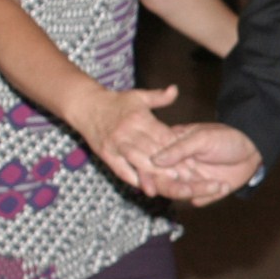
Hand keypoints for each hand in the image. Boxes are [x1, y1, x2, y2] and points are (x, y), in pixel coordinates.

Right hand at [71, 84, 191, 196]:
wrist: (86, 106)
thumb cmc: (116, 102)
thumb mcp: (138, 96)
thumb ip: (159, 97)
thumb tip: (174, 90)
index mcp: (139, 117)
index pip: (162, 135)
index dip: (178, 147)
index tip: (193, 157)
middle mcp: (128, 131)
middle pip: (153, 150)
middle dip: (171, 164)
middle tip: (189, 175)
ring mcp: (116, 145)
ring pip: (139, 161)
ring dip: (156, 173)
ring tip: (172, 183)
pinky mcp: (107, 155)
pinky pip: (122, 170)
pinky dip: (135, 179)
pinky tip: (148, 188)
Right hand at [152, 122, 262, 206]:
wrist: (253, 148)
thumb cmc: (226, 137)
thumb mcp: (201, 138)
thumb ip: (178, 149)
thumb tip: (154, 160)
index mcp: (172, 150)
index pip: (152, 164)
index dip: (147, 176)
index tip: (148, 186)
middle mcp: (177, 167)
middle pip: (164, 183)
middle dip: (174, 188)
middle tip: (188, 189)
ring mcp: (190, 180)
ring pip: (182, 194)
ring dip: (197, 191)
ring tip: (217, 184)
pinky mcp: (203, 192)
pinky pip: (198, 200)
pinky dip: (209, 196)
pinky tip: (223, 185)